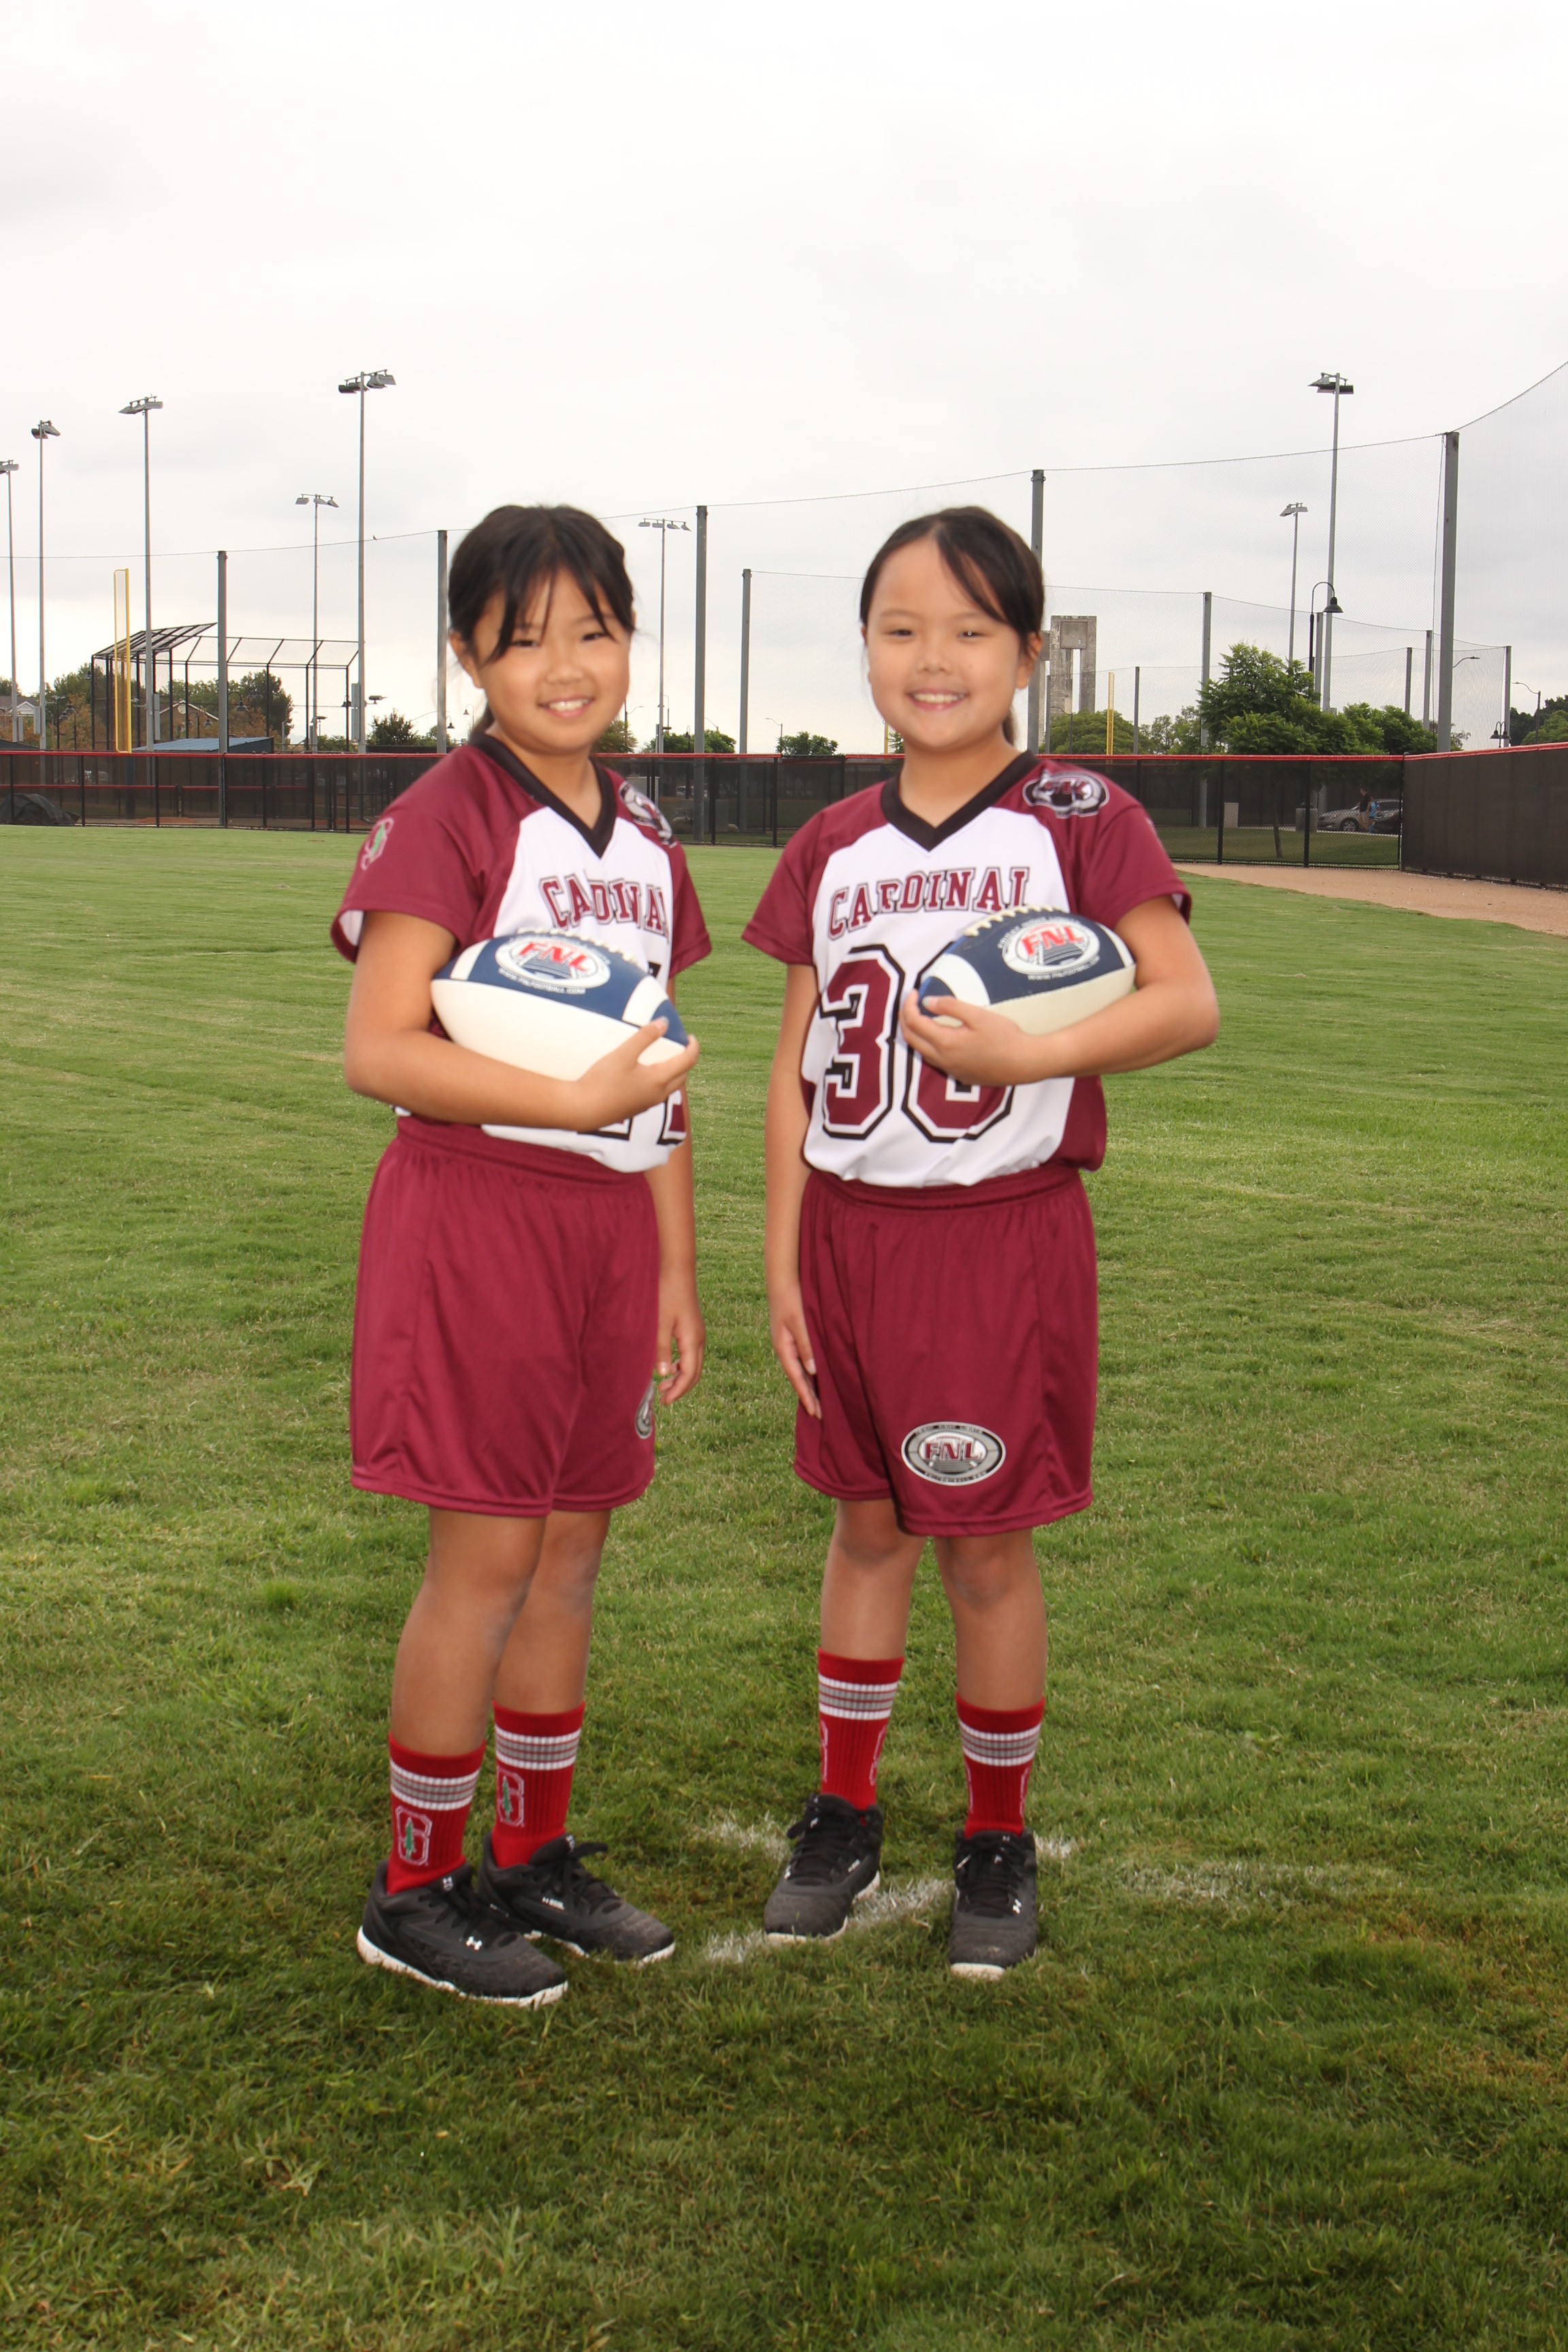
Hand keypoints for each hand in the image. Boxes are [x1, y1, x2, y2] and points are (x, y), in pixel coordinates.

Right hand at [569, 1021, 699, 1130]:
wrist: (582, 1110)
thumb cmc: (602, 1081)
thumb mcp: (623, 1054)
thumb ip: (645, 1037)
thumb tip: (664, 1023)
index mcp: (659, 1080)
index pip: (687, 1062)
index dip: (693, 1048)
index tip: (691, 1037)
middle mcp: (657, 1095)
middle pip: (682, 1077)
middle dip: (685, 1061)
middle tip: (679, 1047)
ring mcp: (646, 1104)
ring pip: (669, 1087)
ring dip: (672, 1073)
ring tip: (663, 1059)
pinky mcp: (635, 1109)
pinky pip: (655, 1094)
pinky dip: (659, 1081)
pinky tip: (643, 1075)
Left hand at [654, 1270, 704, 1403]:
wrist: (677, 1271)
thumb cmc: (666, 1294)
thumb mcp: (659, 1324)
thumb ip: (661, 1349)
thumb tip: (662, 1374)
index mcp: (692, 1340)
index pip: (689, 1375)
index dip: (678, 1391)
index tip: (665, 1401)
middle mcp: (699, 1339)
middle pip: (695, 1373)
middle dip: (681, 1388)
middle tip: (663, 1398)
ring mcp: (697, 1333)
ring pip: (694, 1364)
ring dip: (681, 1377)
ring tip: (664, 1385)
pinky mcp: (693, 1328)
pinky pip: (691, 1354)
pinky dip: (681, 1365)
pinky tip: (669, 1366)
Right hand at [769, 1281, 819, 1418]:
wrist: (782, 1280)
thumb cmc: (792, 1299)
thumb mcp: (800, 1323)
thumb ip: (807, 1346)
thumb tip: (814, 1371)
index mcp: (783, 1349)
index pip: (797, 1379)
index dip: (807, 1397)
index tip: (816, 1413)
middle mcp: (783, 1349)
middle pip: (797, 1378)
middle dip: (807, 1396)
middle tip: (819, 1415)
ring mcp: (786, 1343)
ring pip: (799, 1370)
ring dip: (807, 1386)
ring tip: (817, 1401)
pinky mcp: (791, 1337)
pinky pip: (800, 1360)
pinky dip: (807, 1372)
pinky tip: (814, 1376)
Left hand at [899, 991, 1054, 1087]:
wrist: (1024, 1063)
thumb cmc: (1005, 1037)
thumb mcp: (978, 1015)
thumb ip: (951, 1006)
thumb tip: (927, 1002)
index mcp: (945, 1043)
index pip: (914, 1023)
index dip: (909, 1005)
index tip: (914, 992)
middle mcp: (942, 1060)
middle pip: (911, 1039)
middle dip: (906, 1019)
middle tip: (911, 1003)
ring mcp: (950, 1070)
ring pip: (921, 1051)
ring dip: (915, 1033)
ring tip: (920, 1016)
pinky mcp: (959, 1075)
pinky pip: (934, 1059)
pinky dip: (927, 1044)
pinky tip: (937, 1035)